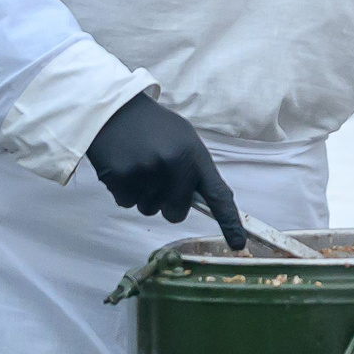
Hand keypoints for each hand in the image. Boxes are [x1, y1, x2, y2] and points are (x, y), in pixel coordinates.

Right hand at [85, 93, 244, 249]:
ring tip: (139, 164)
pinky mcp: (120, 178)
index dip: (230, 222)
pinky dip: (124, 190)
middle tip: (159, 177)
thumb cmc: (155, 127)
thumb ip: (195, 169)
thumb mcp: (185, 139)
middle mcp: (173, 167)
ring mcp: (146, 173)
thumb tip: (207, 201)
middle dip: (168, 203)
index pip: (218, 195)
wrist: (114, 109)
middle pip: (175, 213)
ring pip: (148, 209)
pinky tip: (124, 166)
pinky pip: (126, 203)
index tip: (239, 244)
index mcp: (194, 156)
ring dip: (144, 194)